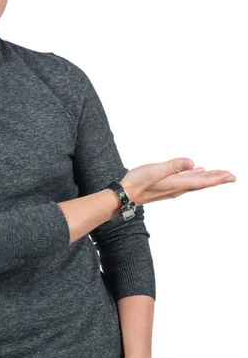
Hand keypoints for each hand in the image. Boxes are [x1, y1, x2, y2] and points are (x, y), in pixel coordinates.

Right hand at [120, 157, 235, 206]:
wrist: (125, 194)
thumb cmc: (137, 182)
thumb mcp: (155, 170)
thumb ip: (173, 166)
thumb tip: (193, 163)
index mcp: (177, 184)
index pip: (202, 182)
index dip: (217, 178)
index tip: (230, 176)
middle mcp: (177, 189)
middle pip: (201, 183)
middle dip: (217, 179)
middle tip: (231, 176)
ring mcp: (171, 188)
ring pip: (195, 182)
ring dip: (207, 178)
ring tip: (218, 174)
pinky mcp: (166, 186)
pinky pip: (186, 181)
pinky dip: (195, 176)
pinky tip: (196, 171)